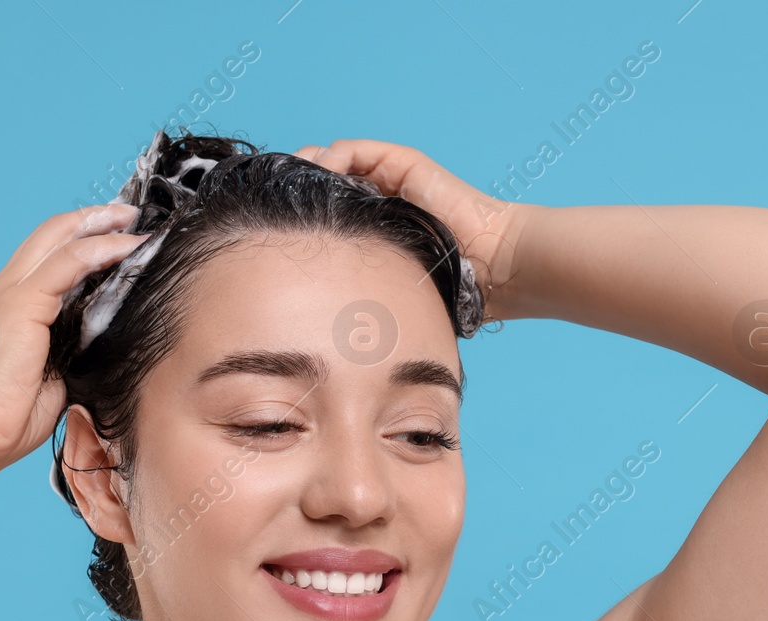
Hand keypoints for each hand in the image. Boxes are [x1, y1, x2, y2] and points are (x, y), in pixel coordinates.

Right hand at [0, 203, 147, 474]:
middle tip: (130, 215)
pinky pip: (68, 264)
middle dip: (93, 219)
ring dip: (102, 226)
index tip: (118, 237)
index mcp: (7, 309)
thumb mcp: (49, 380)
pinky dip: (101, 250)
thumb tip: (99, 350)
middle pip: (51, 235)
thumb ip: (70, 355)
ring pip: (60, 239)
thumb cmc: (2, 422)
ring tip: (135, 222)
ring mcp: (9, 295)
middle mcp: (3, 292)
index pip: (46, 259)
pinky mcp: (21, 305)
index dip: (81, 241)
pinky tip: (129, 247)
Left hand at [293, 139, 534, 319]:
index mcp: (378, 231)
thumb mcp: (393, 295)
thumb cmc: (453, 290)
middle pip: (325, 184)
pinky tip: (319, 172)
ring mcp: (392, 180)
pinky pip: (355, 151)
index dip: (300, 214)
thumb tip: (315, 323)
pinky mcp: (402, 164)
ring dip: (307, 168)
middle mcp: (383, 201)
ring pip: (333, 162)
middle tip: (270, 202)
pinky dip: (332, 157)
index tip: (273, 225)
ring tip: (287, 185)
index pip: (328, 213)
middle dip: (296, 188)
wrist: (497, 267)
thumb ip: (362, 297)